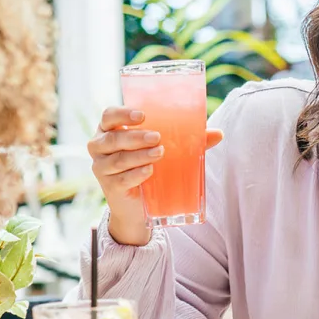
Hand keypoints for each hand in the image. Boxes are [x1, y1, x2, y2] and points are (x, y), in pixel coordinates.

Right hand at [87, 106, 222, 246]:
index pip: (108, 115)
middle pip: (113, 138)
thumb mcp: (165, 150)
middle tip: (158, 138)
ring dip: (139, 155)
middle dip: (136, 137)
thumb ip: (188, 140)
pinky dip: (136, 174)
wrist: (137, 204)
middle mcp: (100, 146)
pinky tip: (149, 172)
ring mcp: (101, 167)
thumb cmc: (148, 166)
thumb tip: (218, 133)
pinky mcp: (108, 187)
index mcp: (110, 129)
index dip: (122, 113)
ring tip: (160, 154)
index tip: (142, 115)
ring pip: (117, 159)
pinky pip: (120, 179)